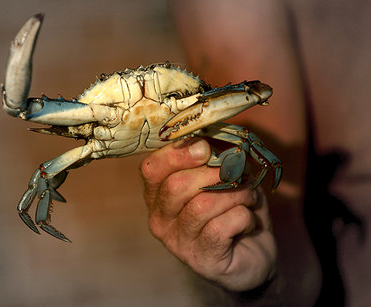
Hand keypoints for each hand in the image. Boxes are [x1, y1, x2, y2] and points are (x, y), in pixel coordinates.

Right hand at [140, 138, 276, 290]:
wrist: (252, 255)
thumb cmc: (233, 209)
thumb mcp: (223, 178)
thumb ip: (214, 159)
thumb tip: (213, 140)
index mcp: (159, 195)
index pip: (151, 169)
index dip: (177, 154)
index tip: (205, 147)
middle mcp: (160, 219)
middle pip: (176, 185)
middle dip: (215, 173)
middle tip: (239, 175)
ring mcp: (178, 242)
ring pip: (202, 205)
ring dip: (235, 195)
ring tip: (249, 198)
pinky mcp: (201, 258)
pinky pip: (221, 226)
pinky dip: (243, 217)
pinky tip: (248, 222)